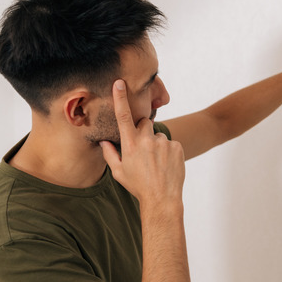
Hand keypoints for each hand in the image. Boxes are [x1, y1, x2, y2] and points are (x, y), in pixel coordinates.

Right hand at [100, 80, 184, 203]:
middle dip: (143, 131)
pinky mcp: (177, 147)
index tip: (119, 82)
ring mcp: (163, 143)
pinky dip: (169, 151)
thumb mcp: (119, 172)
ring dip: (156, 144)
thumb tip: (104, 142)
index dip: (120, 98)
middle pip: (145, 123)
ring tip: (156, 163)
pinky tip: (166, 165)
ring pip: (158, 136)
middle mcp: (146, 140)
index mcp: (130, 144)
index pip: (123, 116)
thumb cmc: (138, 186)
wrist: (162, 198)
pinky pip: (171, 143)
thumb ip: (110, 154)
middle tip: (143, 150)